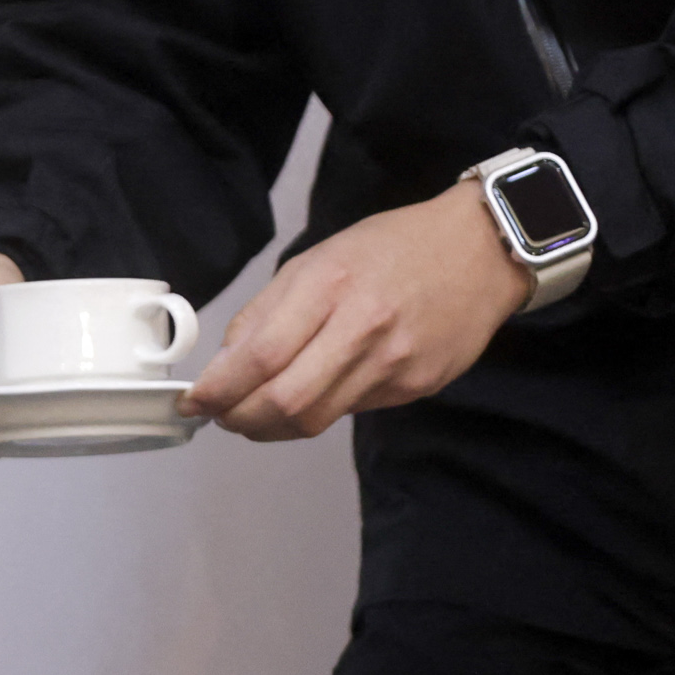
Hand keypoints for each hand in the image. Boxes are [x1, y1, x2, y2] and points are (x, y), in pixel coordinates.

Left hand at [180, 182, 534, 441]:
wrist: (480, 251)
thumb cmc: (392, 248)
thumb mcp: (317, 259)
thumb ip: (267, 311)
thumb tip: (225, 363)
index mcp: (330, 285)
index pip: (261, 356)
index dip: (219, 389)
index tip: (193, 402)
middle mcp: (364, 327)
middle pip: (286, 401)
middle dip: (240, 420)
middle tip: (221, 417)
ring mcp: (395, 362)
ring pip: (317, 419)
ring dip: (273, 426)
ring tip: (254, 415)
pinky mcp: (418, 386)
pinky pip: (353, 410)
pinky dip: (319, 410)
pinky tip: (313, 393)